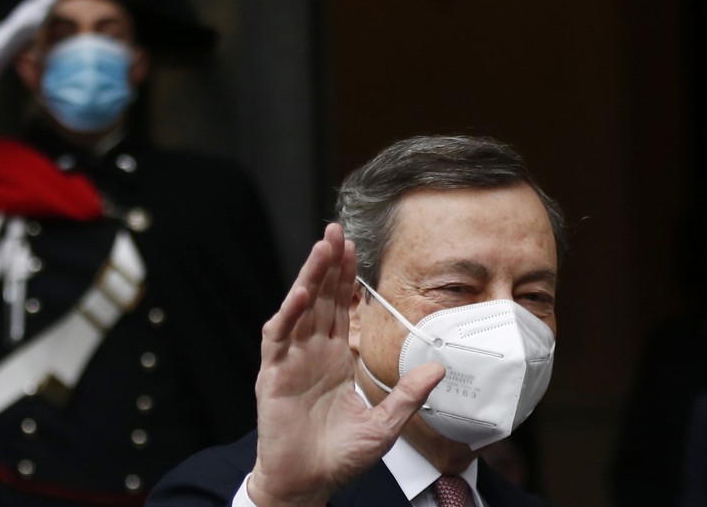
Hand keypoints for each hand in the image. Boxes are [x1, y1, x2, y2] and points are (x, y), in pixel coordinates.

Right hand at [247, 223, 444, 506]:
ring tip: (321, 248)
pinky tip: (300, 294)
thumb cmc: (340, 457)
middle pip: (320, 298)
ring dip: (309, 277)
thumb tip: (439, 367)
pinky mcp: (272, 375)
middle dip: (328, 264)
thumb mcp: (384, 425)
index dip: (347, 279)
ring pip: (299, 309)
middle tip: (336, 230)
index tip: (356, 249)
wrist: (307, 484)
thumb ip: (408, 395)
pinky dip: (287, 315)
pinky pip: (278, 338)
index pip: (341, 309)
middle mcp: (312, 352)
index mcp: (336, 358)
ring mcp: (291, 361)